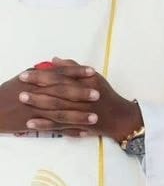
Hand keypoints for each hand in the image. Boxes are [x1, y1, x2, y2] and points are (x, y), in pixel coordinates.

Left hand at [8, 59, 141, 139]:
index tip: (26, 74)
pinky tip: (31, 123)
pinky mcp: (80, 125)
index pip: (62, 77)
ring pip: (58, 109)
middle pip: (58, 92)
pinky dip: (45, 124)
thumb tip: (54, 60)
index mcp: (88, 83)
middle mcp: (86, 97)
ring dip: (39, 105)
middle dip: (38, 90)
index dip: (42, 76)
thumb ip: (74, 68)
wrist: (119, 117)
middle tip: (20, 88)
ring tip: (24, 101)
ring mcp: (83, 112)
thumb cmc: (105, 95)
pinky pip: (60, 126)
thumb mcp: (94, 77)